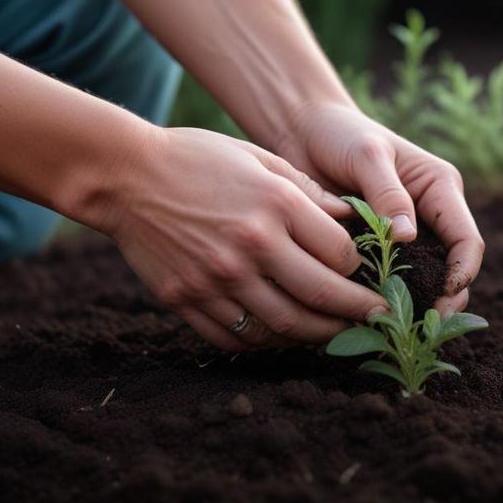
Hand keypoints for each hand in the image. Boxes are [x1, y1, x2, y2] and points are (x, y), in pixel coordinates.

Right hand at [105, 126, 385, 350]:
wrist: (123, 175)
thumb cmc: (197, 159)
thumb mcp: (260, 159)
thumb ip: (309, 191)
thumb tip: (353, 219)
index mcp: (275, 205)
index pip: (338, 253)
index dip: (359, 268)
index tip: (368, 276)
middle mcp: (251, 246)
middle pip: (321, 296)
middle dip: (358, 313)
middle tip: (379, 320)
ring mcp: (217, 278)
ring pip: (284, 326)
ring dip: (318, 336)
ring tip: (337, 334)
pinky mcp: (188, 300)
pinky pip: (239, 338)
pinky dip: (268, 343)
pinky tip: (285, 336)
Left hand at [273, 102, 485, 313]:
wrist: (303, 133)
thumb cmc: (341, 135)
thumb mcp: (368, 155)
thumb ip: (388, 193)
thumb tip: (407, 238)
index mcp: (441, 190)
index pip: (466, 240)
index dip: (462, 271)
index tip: (444, 293)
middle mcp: (429, 218)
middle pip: (451, 270)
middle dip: (443, 300)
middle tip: (423, 324)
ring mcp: (403, 238)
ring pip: (421, 281)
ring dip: (413, 305)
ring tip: (397, 326)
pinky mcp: (375, 251)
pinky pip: (387, 281)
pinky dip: (383, 299)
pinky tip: (370, 317)